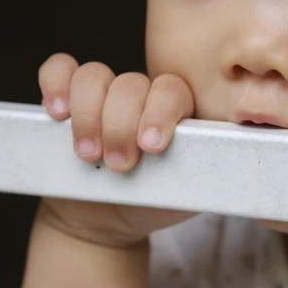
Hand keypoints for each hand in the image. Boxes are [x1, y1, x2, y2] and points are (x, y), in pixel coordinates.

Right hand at [37, 53, 196, 245]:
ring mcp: (102, 94)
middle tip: (118, 164)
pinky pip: (59, 69)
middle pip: (130, 84)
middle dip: (120, 125)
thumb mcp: (182, 194)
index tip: (151, 147)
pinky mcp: (67, 98)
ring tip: (87, 154)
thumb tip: (232, 169)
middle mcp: (140, 95)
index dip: (160, 113)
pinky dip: (56, 83)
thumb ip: (200, 174)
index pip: (171, 90)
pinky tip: (57, 112)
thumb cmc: (151, 203)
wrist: (107, 218)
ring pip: (93, 76)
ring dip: (88, 115)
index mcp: (174, 111)